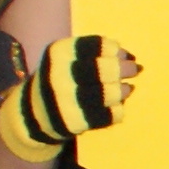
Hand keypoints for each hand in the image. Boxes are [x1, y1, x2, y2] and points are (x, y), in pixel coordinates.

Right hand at [0, 33, 133, 159]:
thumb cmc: (58, 80)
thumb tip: (130, 57)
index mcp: (58, 54)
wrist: (32, 114)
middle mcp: (60, 76)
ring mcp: (66, 101)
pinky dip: (117, 110)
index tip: (124, 54)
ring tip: (127, 89)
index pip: (96, 45)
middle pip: (104, 69)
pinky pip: (108, 116)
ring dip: (124, 90)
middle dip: (125, 68)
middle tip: (135, 69)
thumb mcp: (65, 59)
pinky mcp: (74, 122)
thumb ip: (94, 54)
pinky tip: (117, 106)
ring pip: (109, 93)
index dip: (116, 49)